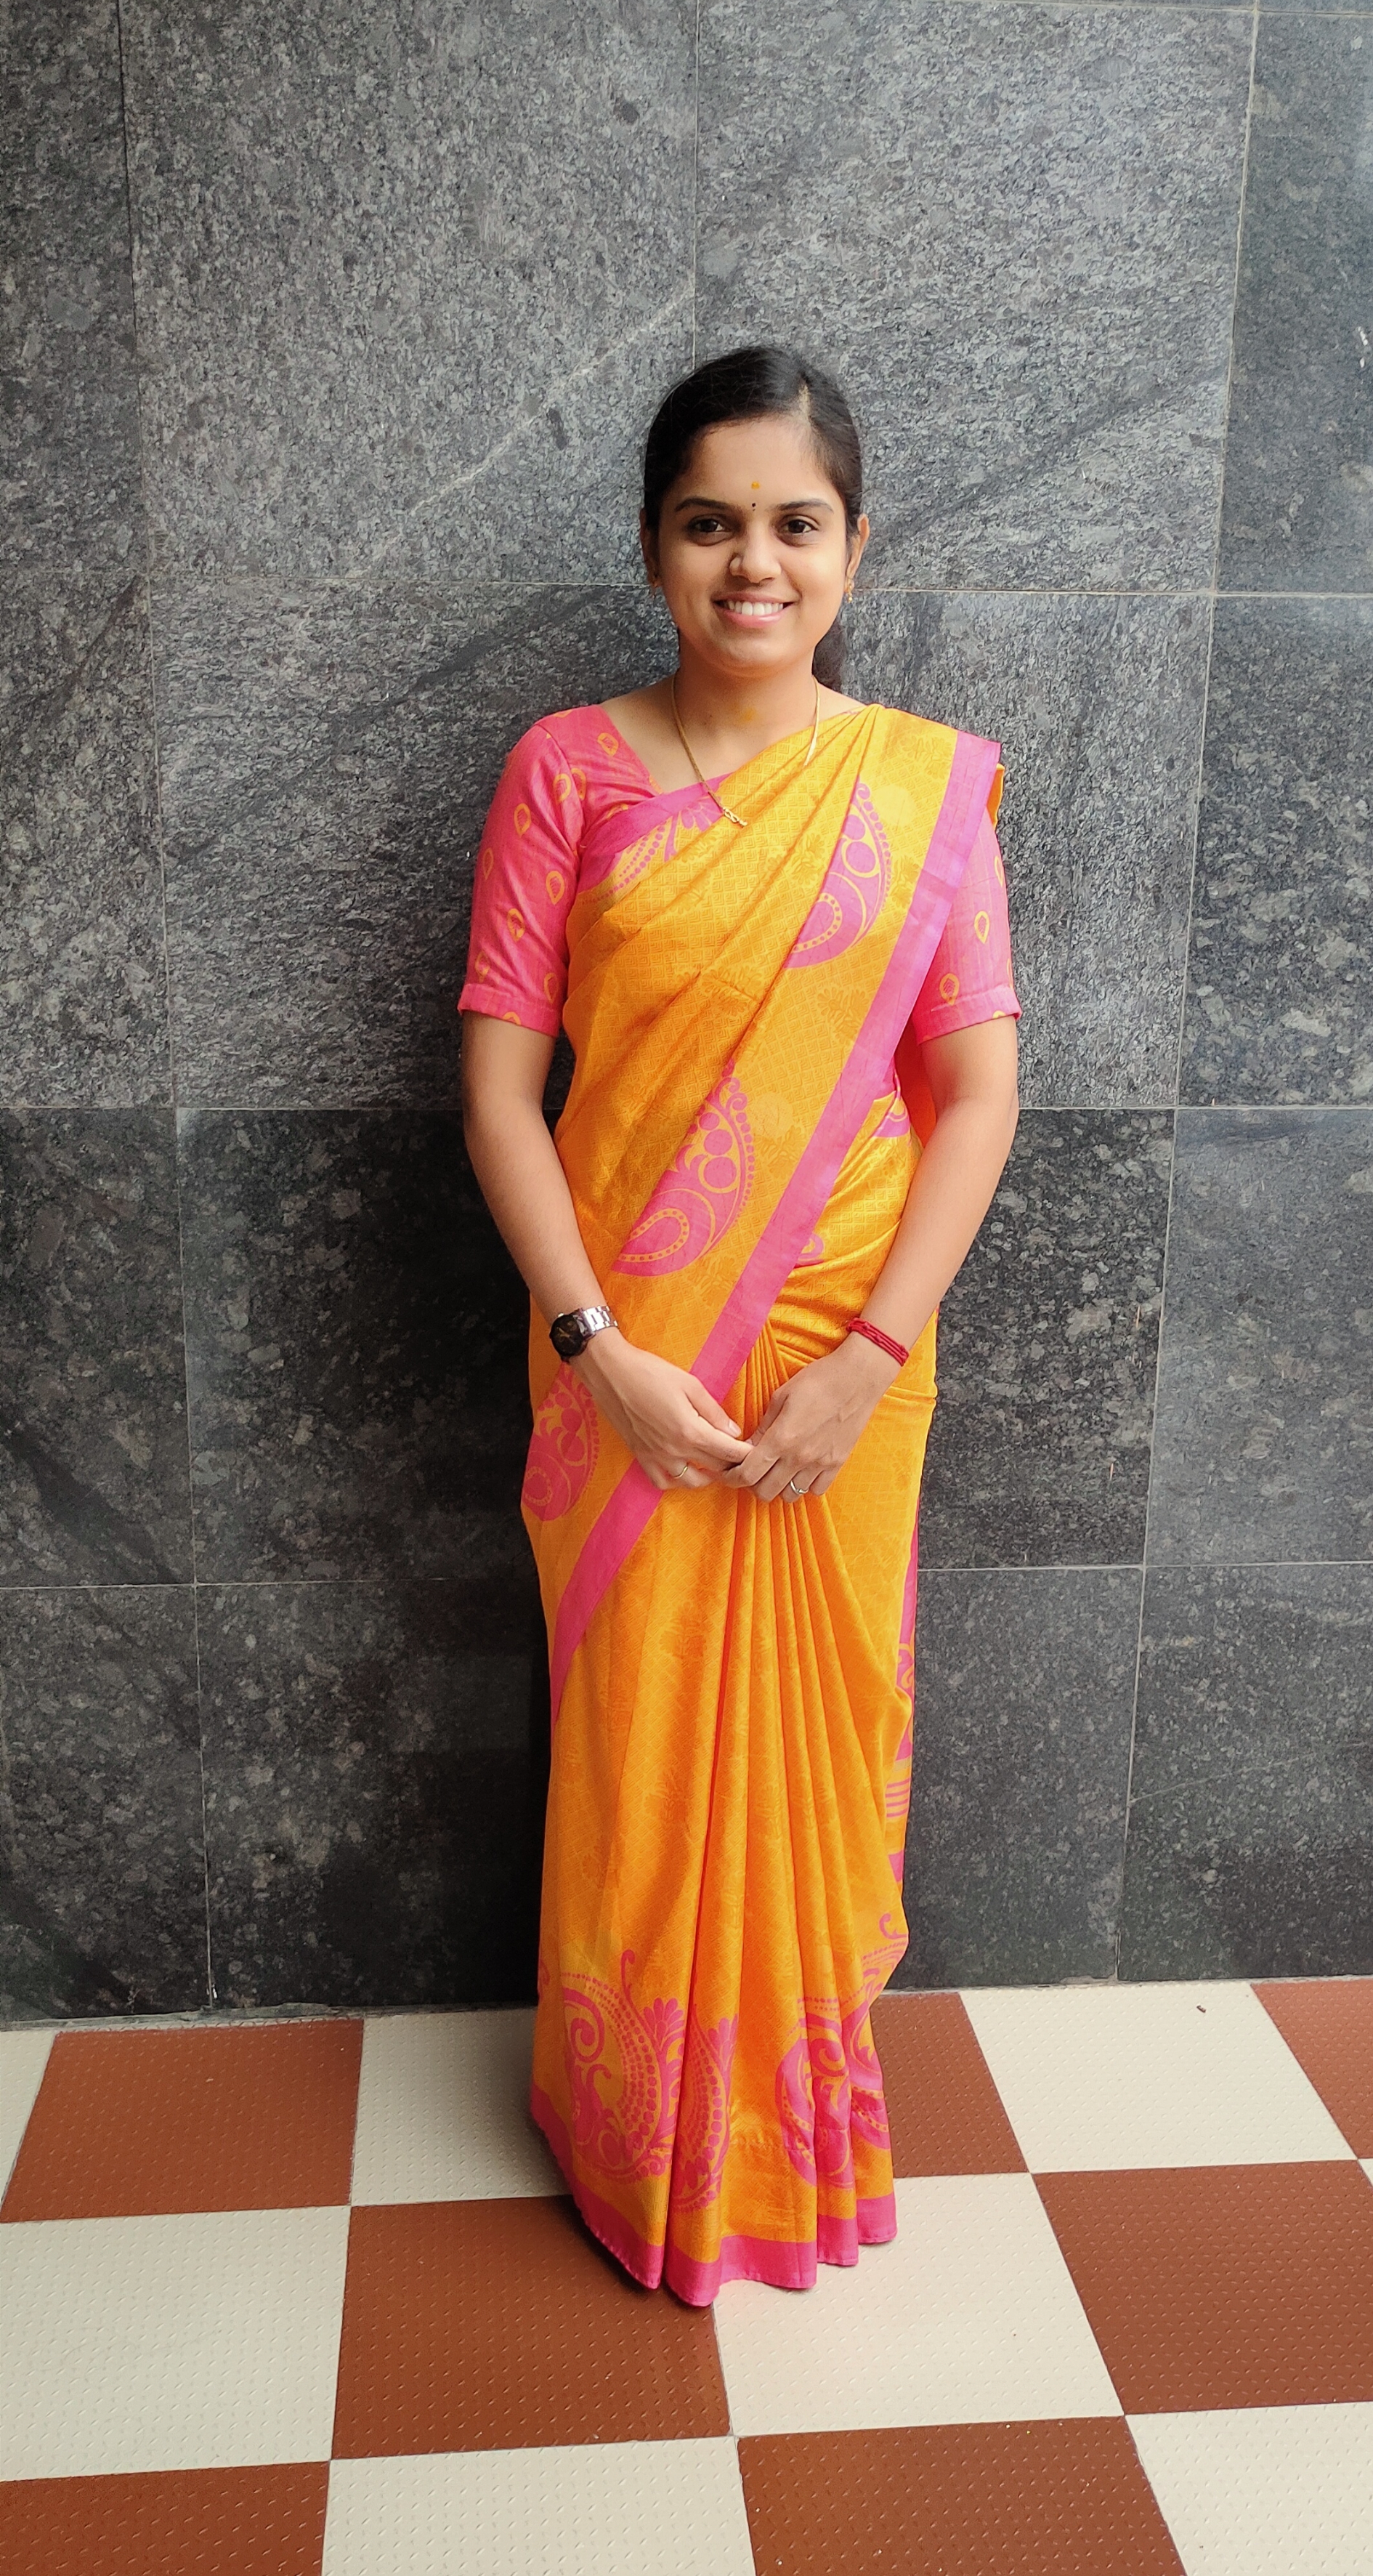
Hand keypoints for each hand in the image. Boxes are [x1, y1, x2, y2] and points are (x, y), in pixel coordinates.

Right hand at [573, 1333, 752, 1490]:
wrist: (611, 1373)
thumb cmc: (651, 1372)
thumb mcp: (690, 1385)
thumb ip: (714, 1411)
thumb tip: (734, 1431)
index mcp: (690, 1430)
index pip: (729, 1452)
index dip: (747, 1454)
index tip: (757, 1451)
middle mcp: (675, 1450)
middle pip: (715, 1468)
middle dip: (733, 1464)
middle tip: (742, 1456)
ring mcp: (656, 1456)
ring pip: (692, 1482)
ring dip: (708, 1476)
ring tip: (716, 1464)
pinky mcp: (641, 1456)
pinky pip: (662, 1482)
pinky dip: (677, 1481)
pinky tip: (684, 1469)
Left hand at [720, 1334, 899, 1502]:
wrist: (858, 1377)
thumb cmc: (818, 1380)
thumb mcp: (781, 1396)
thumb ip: (763, 1427)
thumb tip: (746, 1447)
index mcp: (781, 1438)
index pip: (747, 1474)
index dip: (731, 1478)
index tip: (726, 1474)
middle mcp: (800, 1457)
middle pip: (765, 1492)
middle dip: (752, 1484)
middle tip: (752, 1470)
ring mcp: (820, 1463)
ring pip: (790, 1495)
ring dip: (778, 1485)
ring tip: (777, 1469)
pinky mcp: (838, 1463)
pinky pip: (816, 1490)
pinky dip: (804, 1485)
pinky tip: (801, 1469)